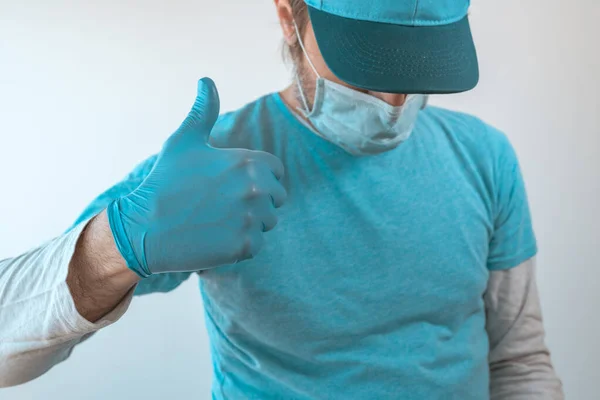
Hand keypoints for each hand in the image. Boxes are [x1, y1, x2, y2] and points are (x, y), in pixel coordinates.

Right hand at [107, 78, 286, 276]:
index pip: (276, 172)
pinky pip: (256, 245)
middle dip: (256, 202)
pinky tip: (213, 238)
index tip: (231, 185)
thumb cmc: (164, 182)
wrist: (144, 228)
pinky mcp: (245, 245)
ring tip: (216, 221)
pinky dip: (238, 245)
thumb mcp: (183, 141)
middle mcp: (256, 187)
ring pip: (267, 222)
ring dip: (248, 224)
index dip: (258, 178)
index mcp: (248, 161)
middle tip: (220, 206)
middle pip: (276, 198)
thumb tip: (206, 80)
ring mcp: (252, 217)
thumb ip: (203, 112)